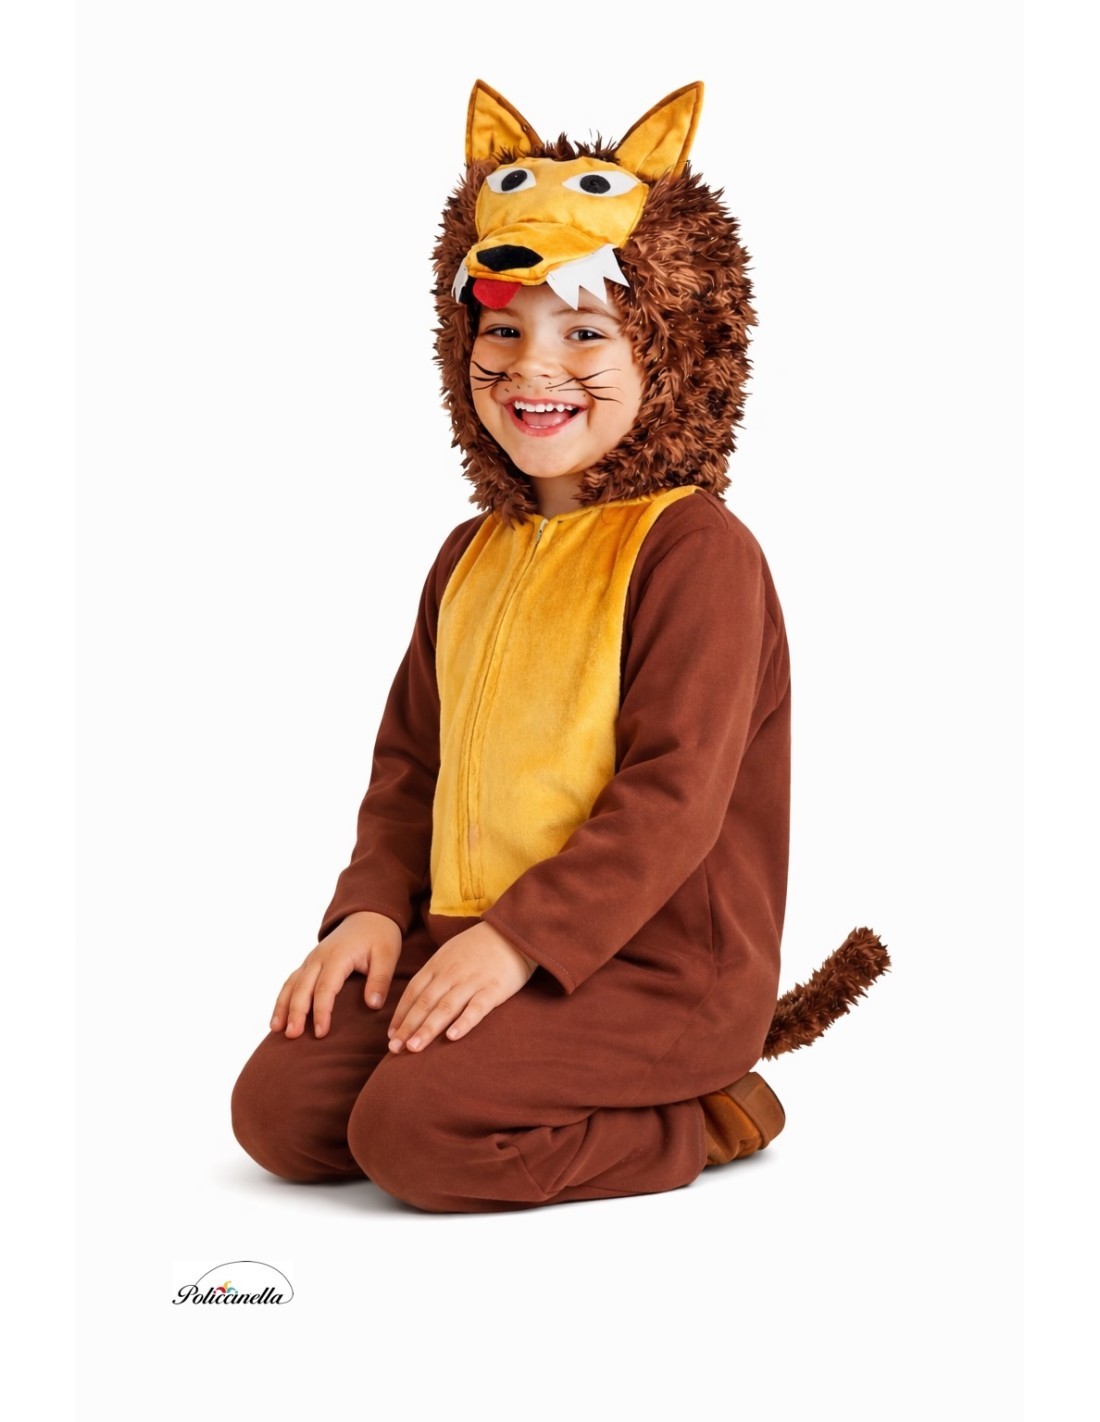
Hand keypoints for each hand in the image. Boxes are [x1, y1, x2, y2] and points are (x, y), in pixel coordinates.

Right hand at [270, 911, 401, 1038]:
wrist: (369, 915)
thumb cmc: (380, 936)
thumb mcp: (387, 955)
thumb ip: (380, 980)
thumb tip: (373, 1005)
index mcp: (338, 956)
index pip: (325, 988)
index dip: (321, 1011)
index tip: (321, 1033)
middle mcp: (319, 957)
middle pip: (303, 987)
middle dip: (296, 1012)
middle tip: (292, 1036)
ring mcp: (312, 959)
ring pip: (292, 983)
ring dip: (283, 1006)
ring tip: (277, 1029)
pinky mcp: (309, 963)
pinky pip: (292, 981)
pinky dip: (283, 998)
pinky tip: (279, 1016)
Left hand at [387, 922, 535, 1053]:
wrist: (513, 932)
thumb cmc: (479, 946)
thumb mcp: (450, 953)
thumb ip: (435, 973)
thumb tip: (417, 998)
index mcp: (438, 965)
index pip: (413, 992)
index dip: (401, 1015)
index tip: (391, 1036)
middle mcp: (451, 974)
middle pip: (425, 1003)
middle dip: (408, 1027)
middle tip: (394, 1049)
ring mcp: (472, 981)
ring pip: (445, 1008)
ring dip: (428, 1029)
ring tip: (414, 1048)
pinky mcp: (494, 989)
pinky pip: (477, 1008)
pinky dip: (464, 1022)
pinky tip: (452, 1037)